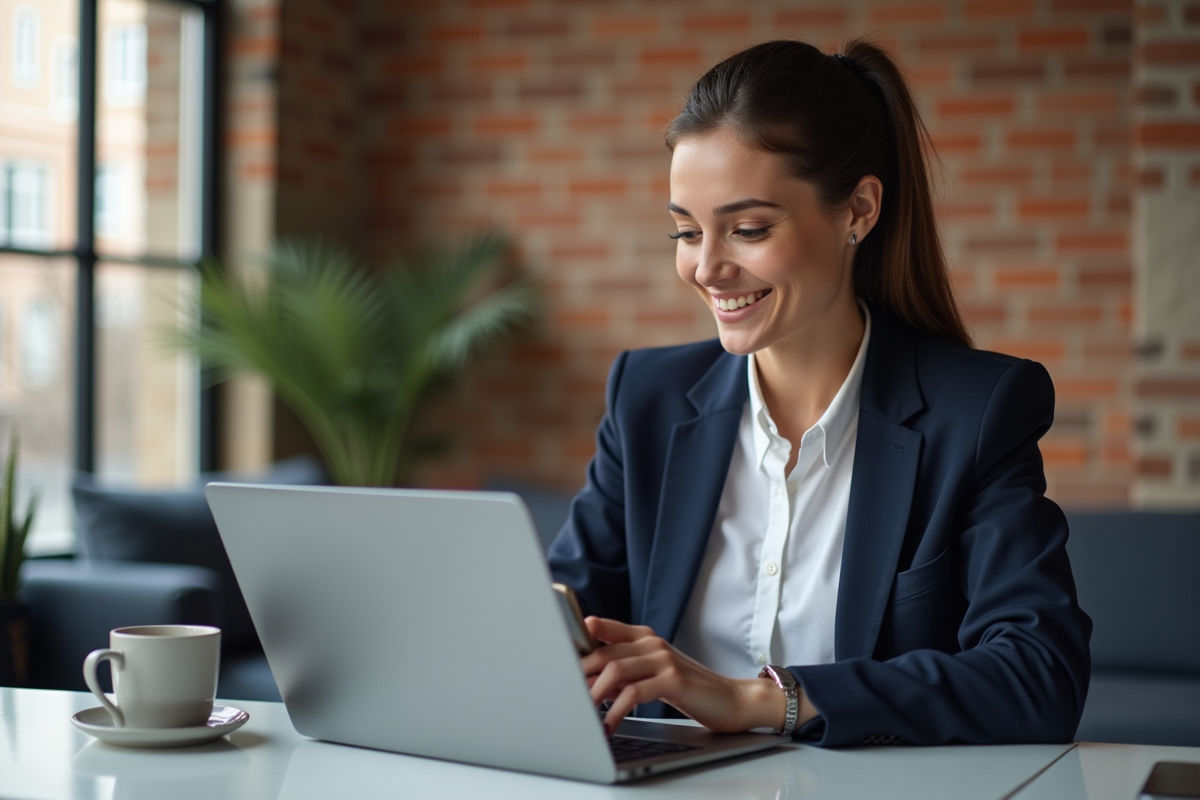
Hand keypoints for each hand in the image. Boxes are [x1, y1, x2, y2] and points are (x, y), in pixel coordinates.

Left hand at [581, 617, 789, 735]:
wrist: (732, 699)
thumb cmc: (689, 688)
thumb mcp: (652, 673)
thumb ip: (624, 669)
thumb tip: (585, 679)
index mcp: (643, 637)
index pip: (599, 628)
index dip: (574, 641)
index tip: (552, 659)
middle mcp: (652, 643)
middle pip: (602, 652)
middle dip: (578, 676)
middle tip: (562, 696)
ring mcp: (663, 659)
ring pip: (615, 669)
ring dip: (593, 694)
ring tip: (581, 714)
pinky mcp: (674, 680)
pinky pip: (634, 692)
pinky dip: (615, 710)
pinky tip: (608, 724)